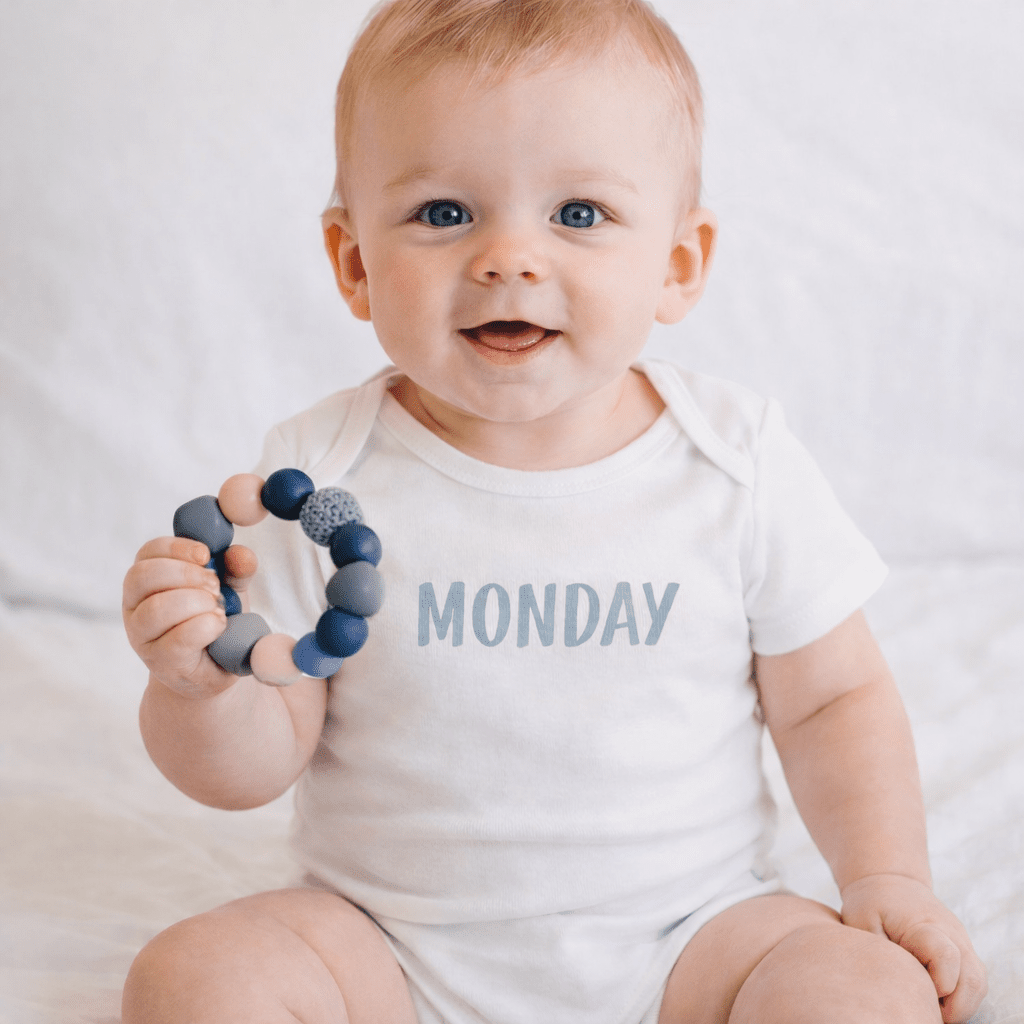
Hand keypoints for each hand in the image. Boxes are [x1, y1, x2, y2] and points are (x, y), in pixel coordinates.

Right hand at [122, 537, 257, 699]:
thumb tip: (241, 555)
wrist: (217, 667)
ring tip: (218, 609)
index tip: (206, 555)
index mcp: (149, 580)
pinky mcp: (161, 662)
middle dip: (186, 575)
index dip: (177, 548)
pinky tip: (218, 626)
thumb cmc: (215, 619)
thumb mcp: (229, 588)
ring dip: (194, 603)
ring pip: (155, 609)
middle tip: (215, 586)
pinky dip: (204, 628)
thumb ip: (236, 569)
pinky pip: (177, 640)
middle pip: (142, 576)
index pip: (148, 552)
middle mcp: (136, 606)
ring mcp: (143, 636)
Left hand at [840, 873, 986, 1022]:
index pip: (947, 959)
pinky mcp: (963, 949)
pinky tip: (936, 999)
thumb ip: (879, 952)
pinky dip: (962, 997)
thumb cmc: (872, 902)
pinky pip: (974, 981)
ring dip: (961, 1006)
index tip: (917, 994)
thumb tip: (891, 985)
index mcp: (924, 925)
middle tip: (927, 1013)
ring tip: (932, 1009)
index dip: (937, 985)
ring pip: (978, 984)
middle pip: (973, 980)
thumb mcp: (862, 922)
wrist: (890, 880)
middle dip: (956, 1009)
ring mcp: (962, 941)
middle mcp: (951, 933)